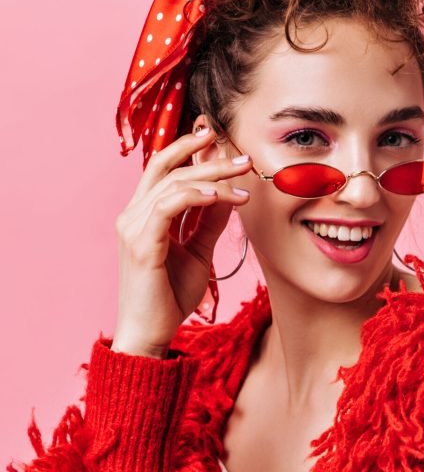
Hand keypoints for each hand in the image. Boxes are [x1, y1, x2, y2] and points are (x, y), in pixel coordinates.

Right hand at [110, 127, 251, 356]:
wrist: (151, 334)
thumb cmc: (170, 295)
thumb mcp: (198, 251)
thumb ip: (209, 221)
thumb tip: (228, 193)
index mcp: (143, 214)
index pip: (163, 168)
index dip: (188, 149)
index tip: (219, 138)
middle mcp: (133, 214)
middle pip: (168, 168)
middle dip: (207, 157)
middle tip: (243, 157)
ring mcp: (133, 227)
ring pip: (173, 184)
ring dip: (212, 178)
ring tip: (243, 180)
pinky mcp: (141, 243)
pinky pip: (169, 206)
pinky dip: (196, 196)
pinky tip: (221, 196)